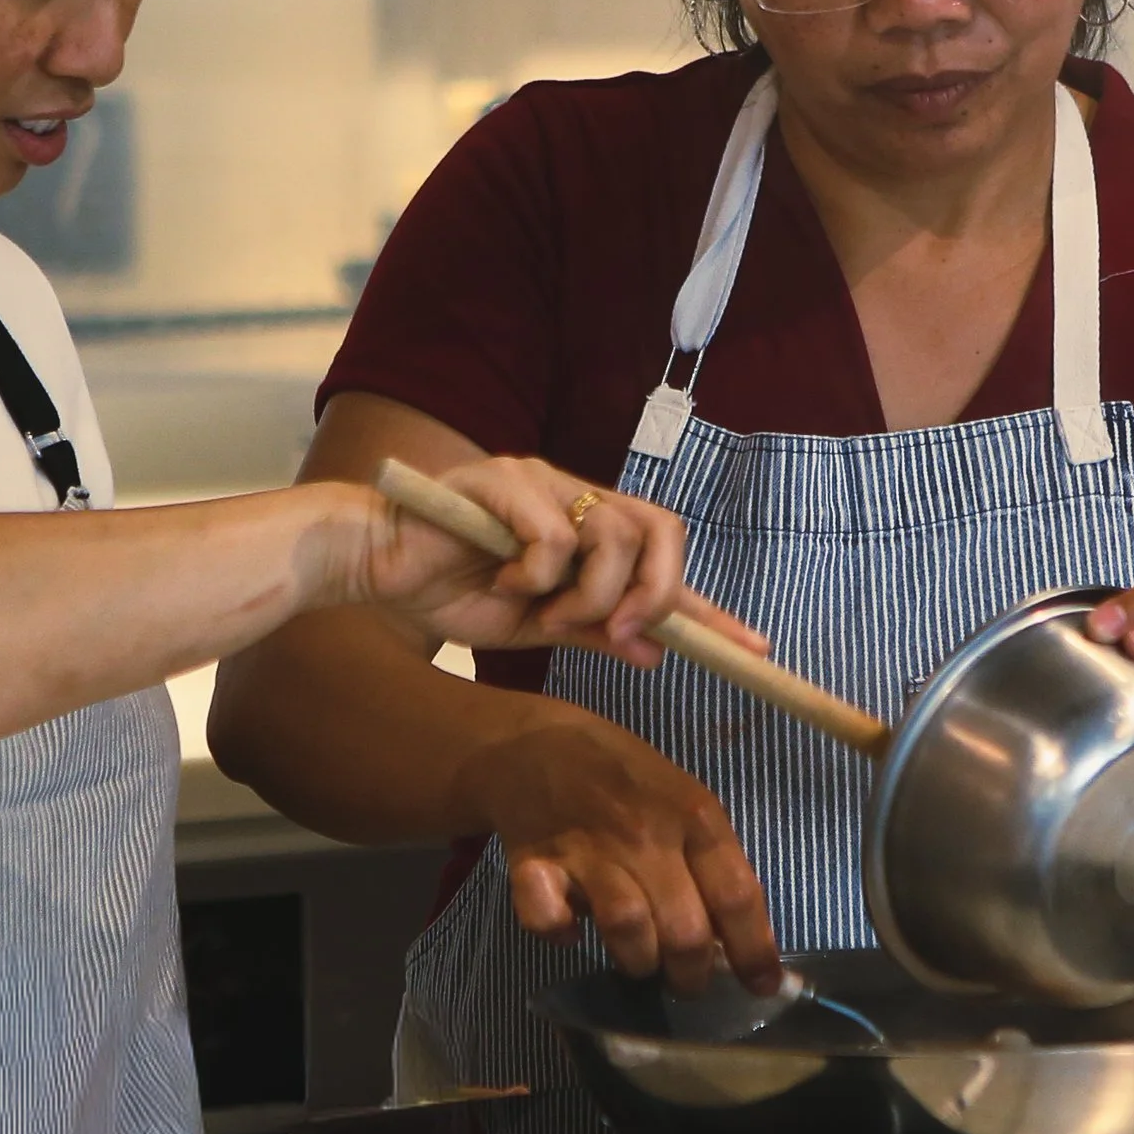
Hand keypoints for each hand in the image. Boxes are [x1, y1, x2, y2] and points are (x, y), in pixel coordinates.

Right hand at [339, 456, 759, 669]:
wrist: (378, 571)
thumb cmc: (452, 592)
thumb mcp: (535, 627)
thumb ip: (595, 631)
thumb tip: (655, 653)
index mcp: (586, 529)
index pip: (665, 559)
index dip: (709, 606)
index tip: (754, 650)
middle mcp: (574, 496)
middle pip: (658, 529)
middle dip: (653, 591)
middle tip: (622, 632)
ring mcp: (541, 482)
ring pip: (611, 535)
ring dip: (587, 593)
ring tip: (543, 613)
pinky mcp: (502, 480)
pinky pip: (553, 535)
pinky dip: (536, 576)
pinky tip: (503, 585)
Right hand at [457, 712, 784, 996]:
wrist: (535, 741)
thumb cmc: (624, 777)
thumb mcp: (684, 799)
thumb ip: (710, 861)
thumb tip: (736, 940)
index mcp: (693, 816)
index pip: (737, 895)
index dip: (755, 951)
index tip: (763, 987)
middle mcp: (645, 834)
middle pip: (684, 929)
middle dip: (692, 976)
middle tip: (687, 982)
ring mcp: (588, 849)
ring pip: (627, 928)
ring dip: (638, 962)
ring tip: (639, 962)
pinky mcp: (533, 863)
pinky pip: (546, 918)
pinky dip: (559, 934)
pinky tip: (569, 931)